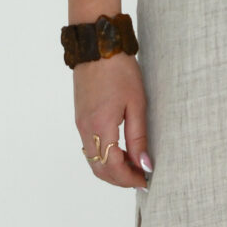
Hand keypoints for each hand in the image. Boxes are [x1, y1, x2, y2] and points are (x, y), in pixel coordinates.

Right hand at [75, 55, 150, 187]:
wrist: (97, 46)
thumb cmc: (119, 70)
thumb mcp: (136, 104)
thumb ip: (139, 138)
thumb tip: (144, 164)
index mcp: (100, 126)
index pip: (113, 167)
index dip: (129, 179)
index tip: (146, 180)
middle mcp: (86, 129)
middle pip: (99, 169)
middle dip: (120, 179)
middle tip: (141, 178)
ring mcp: (80, 124)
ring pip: (93, 160)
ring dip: (112, 169)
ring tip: (134, 166)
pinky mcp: (80, 118)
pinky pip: (90, 147)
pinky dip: (104, 157)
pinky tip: (121, 152)